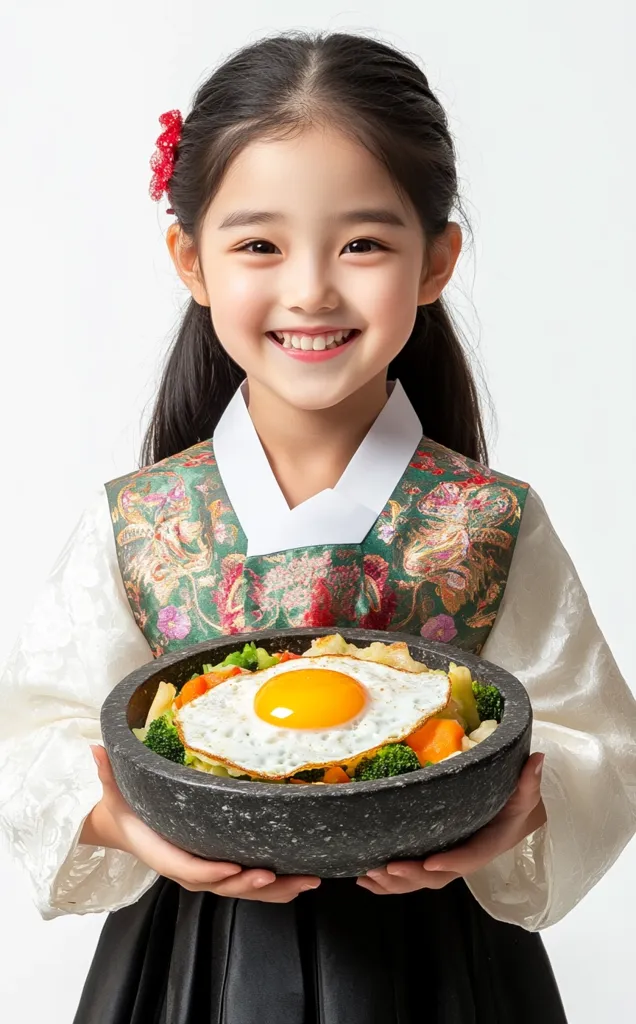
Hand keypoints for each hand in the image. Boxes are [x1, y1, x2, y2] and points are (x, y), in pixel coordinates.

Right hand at [82, 745, 319, 902]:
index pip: (187, 868)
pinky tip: (301, 879)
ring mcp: (206, 871)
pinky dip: (276, 886)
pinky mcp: (220, 866)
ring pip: (242, 889)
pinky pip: (249, 883)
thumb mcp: (111, 788)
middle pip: (222, 885)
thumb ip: (106, 773)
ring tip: (306, 881)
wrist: (123, 824)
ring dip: (276, 888)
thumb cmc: (123, 804)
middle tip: (277, 875)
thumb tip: (94, 752)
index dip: (211, 871)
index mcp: (163, 851)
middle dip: (251, 884)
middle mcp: (187, 867)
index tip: (235, 868)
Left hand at [357, 751, 545, 895]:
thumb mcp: (525, 793)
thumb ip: (529, 781)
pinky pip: (410, 877)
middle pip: (438, 876)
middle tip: (387, 868)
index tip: (429, 863)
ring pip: (419, 881)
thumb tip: (538, 759)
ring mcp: (447, 861)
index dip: (449, 862)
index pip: (468, 857)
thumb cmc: (514, 804)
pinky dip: (387, 883)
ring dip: (393, 883)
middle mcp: (464, 858)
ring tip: (368, 877)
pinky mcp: (433, 859)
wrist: (511, 819)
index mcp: (486, 845)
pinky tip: (364, 880)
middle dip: (411, 876)